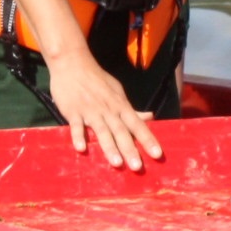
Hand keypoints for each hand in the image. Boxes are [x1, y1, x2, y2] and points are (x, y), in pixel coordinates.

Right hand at [47, 52, 163, 170]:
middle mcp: (108, 110)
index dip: (148, 139)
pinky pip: (76, 125)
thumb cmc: (96, 79)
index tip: (157, 154)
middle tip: (138, 167)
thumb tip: (150, 116)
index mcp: (120, 106)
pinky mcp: (73, 110)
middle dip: (130, 149)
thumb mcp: (117, 92)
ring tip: (117, 163)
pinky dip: (79, 136)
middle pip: (121, 132)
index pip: (137, 124)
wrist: (72, 62)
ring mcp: (90, 110)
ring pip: (102, 131)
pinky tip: (81, 149)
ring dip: (109, 147)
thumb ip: (131, 109)